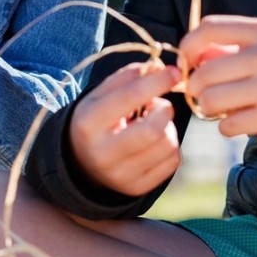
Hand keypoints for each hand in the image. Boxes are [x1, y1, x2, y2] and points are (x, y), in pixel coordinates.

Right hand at [70, 63, 182, 196]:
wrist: (82, 164)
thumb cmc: (97, 121)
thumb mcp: (100, 96)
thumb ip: (126, 78)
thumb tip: (159, 68)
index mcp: (88, 124)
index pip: (129, 98)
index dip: (156, 82)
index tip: (174, 71)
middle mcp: (102, 154)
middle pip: (152, 129)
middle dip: (164, 109)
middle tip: (158, 105)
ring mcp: (120, 176)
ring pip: (167, 144)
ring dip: (167, 127)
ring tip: (152, 124)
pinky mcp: (137, 188)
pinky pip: (172, 161)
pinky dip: (170, 145)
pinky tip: (154, 143)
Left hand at [179, 15, 256, 142]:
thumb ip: (225, 46)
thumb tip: (187, 58)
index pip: (209, 28)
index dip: (188, 46)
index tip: (186, 61)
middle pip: (205, 72)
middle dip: (193, 86)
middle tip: (200, 91)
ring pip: (211, 100)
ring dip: (207, 107)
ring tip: (218, 106)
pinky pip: (227, 125)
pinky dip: (226, 126)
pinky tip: (238, 120)